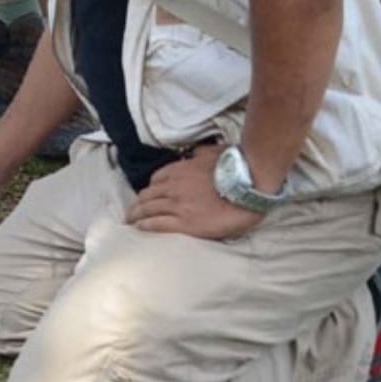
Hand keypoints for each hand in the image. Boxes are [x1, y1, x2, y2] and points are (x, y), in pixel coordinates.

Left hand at [124, 146, 266, 240]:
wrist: (250, 187)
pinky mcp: (185, 224)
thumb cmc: (237, 169)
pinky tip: (139, 228)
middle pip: (147, 195)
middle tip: (132, 211)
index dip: (150, 188)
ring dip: (136, 215)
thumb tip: (196, 153)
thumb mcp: (215, 153)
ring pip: (148, 210)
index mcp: (180, 170)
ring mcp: (178, 205)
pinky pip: (157, 224)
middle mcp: (174, 187)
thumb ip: (202, 154)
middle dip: (138, 203)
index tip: (148, 195)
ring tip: (130, 221)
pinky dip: (145, 226)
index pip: (156, 179)